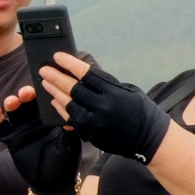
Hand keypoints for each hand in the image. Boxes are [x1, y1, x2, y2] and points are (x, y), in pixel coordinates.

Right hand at [0, 86, 79, 194]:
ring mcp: (23, 129)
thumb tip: (68, 117)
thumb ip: (68, 130)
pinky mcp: (12, 139)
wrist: (53, 182)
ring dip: (12, 102)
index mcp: (51, 118)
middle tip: (27, 93)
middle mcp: (36, 120)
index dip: (42, 91)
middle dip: (26, 94)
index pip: (45, 100)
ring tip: (13, 102)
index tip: (42, 84)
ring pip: (14, 110)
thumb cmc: (65, 162)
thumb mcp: (70, 144)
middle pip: (28, 101)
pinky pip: (2, 126)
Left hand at [45, 55, 169, 164]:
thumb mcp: (127, 90)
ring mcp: (96, 123)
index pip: (86, 74)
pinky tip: (54, 101)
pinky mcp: (91, 135)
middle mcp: (104, 107)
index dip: (69, 64)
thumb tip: (79, 75)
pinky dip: (61, 109)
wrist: (150, 137)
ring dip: (54, 93)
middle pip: (73, 89)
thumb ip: (104, 85)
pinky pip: (71, 120)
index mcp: (114, 92)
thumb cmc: (139, 110)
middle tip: (44, 70)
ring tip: (45, 83)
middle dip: (56, 78)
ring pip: (68, 105)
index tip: (57, 56)